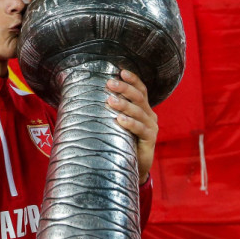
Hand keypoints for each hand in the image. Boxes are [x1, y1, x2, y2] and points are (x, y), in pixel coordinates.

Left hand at [106, 69, 158, 183]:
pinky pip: (141, 129)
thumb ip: (111, 111)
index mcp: (143, 108)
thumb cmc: (122, 142)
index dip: (133, 80)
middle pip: (139, 97)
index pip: (141, 90)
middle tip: (110, 84)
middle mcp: (150, 115)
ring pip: (139, 112)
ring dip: (124, 105)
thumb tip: (88, 97)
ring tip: (110, 101)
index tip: (121, 72)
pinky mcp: (150, 140)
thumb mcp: (117, 124)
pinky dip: (130, 123)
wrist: (133, 167)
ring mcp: (151, 127)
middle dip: (125, 89)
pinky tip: (120, 120)